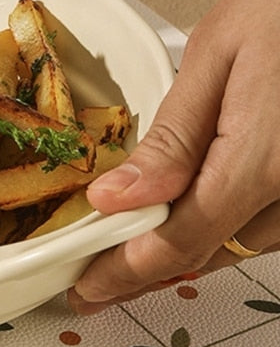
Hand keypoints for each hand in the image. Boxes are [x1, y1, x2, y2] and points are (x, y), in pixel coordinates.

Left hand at [68, 0, 279, 313]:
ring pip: (237, 246)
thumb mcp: (215, 59)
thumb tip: (115, 198)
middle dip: (143, 272)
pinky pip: (262, 224)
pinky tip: (180, 222)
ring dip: (178, 254)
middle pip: (207, 254)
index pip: (179, 241)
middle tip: (92, 281)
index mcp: (263, 161)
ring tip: (122, 257)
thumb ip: (172, 137)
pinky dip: (214, 229)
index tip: (84, 287)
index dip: (124, 272)